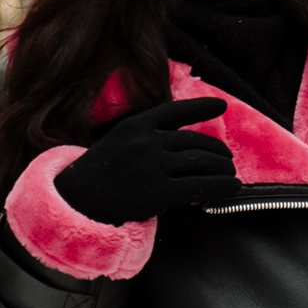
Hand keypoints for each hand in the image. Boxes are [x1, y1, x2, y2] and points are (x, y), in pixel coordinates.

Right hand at [56, 92, 232, 225]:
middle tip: (227, 159)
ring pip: (201, 162)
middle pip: (195, 142)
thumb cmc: (97, 176)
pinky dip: (221, 185)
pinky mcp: (160, 192)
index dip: (202, 108)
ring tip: (230, 173)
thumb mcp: (116, 142)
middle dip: (216, 151)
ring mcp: (154, 166)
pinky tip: (232, 186)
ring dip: (222, 168)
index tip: (221, 105)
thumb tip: (181, 143)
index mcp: (136, 126)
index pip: (176, 111)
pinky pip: (200, 186)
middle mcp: (147, 141)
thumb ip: (145, 137)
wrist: (76, 202)